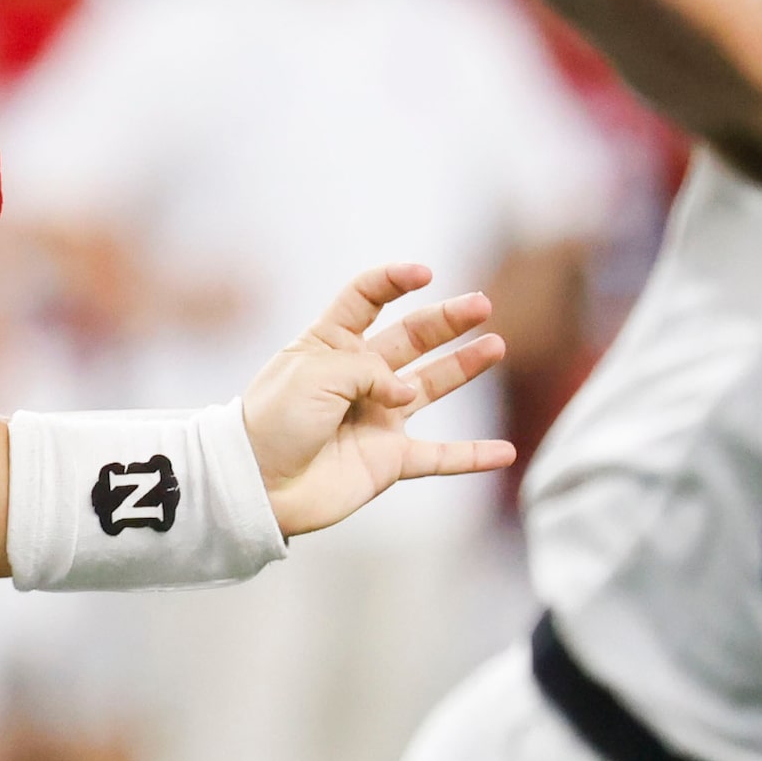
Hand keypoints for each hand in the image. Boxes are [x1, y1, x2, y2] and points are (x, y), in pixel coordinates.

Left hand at [244, 261, 513, 536]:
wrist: (255, 486)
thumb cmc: (274, 421)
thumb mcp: (316, 373)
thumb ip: (369, 371)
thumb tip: (406, 391)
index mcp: (330, 344)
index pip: (366, 298)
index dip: (393, 281)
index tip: (423, 274)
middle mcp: (358, 376)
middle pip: (412, 337)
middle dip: (448, 319)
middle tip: (483, 304)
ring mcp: (376, 417)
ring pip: (431, 385)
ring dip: (464, 366)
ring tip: (496, 346)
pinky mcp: (388, 460)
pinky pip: (440, 457)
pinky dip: (473, 456)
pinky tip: (506, 452)